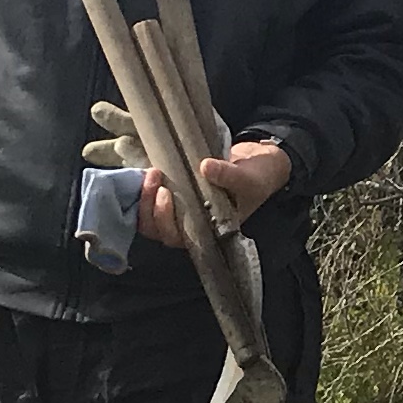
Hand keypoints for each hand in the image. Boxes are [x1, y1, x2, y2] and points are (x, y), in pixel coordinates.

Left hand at [141, 137, 292, 249]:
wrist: (257, 165)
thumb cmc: (255, 179)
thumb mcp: (249, 178)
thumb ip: (229, 176)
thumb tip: (205, 166)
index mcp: (207, 231)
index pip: (177, 237)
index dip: (164, 219)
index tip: (166, 193)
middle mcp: (190, 225)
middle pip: (157, 229)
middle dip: (149, 206)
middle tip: (156, 177)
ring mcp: (180, 210)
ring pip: (150, 217)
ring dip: (144, 197)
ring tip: (153, 172)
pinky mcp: (175, 193)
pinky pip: (152, 199)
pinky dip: (146, 188)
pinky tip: (150, 170)